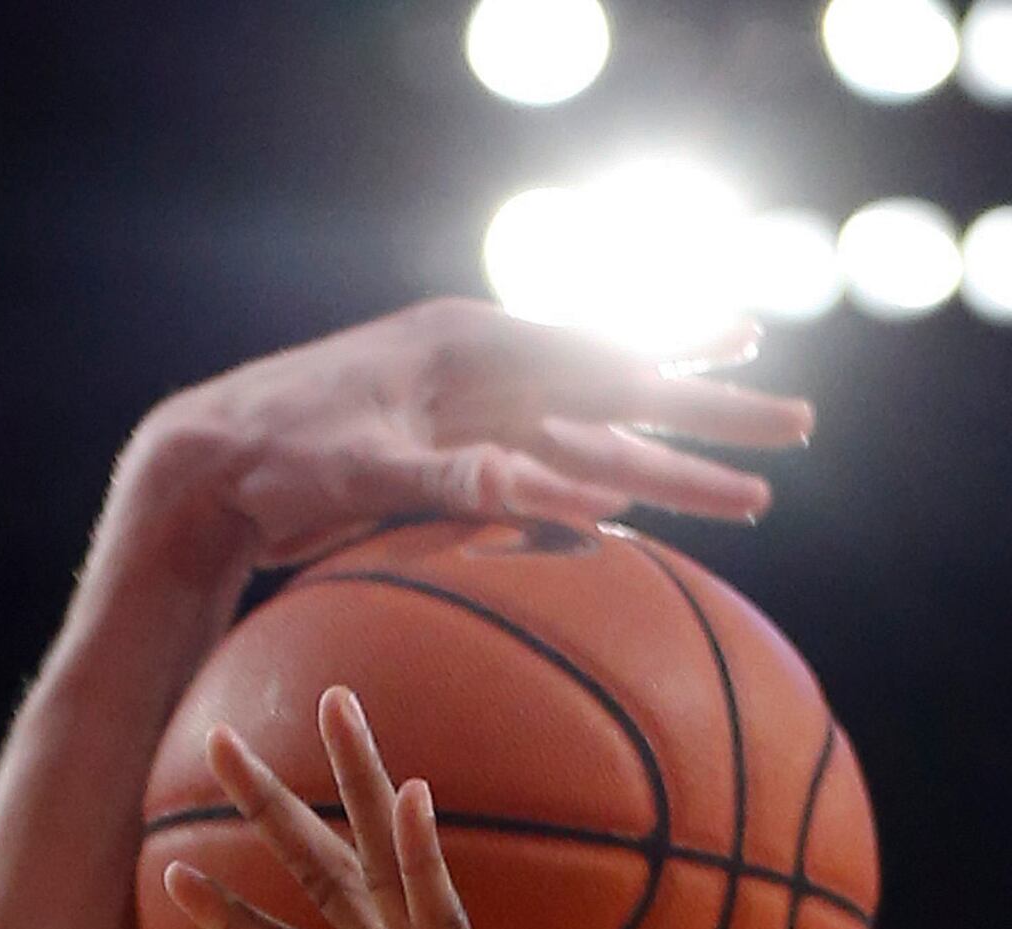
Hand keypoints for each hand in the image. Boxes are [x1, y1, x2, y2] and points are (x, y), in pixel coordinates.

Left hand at [128, 298, 808, 578]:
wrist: (211, 466)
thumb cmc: (278, 457)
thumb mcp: (367, 466)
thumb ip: (456, 480)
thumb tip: (541, 492)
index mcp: (474, 347)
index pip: (605, 354)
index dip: (683, 358)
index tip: (756, 351)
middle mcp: (486, 372)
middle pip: (624, 393)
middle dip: (712, 411)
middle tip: (800, 426)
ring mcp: (474, 418)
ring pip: (597, 440)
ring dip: (671, 462)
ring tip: (752, 480)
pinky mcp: (455, 460)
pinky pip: (549, 475)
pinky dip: (601, 485)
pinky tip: (642, 497)